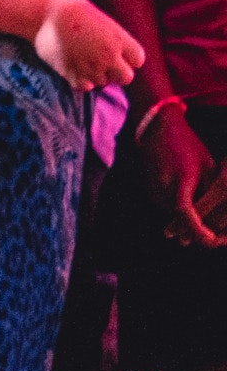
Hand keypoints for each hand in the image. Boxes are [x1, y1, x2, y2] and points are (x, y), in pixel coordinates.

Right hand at [31, 0, 142, 92]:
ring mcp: (92, 67)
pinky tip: (71, 65)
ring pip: (103, 82)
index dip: (126, 57)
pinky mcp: (73, 75)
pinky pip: (85, 87)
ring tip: (80, 57)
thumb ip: (115, 45)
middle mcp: (109, 56)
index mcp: (119, 40)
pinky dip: (79, 80)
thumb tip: (116, 65)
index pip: (137, 61)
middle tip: (101, 61)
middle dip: (116, 72)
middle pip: (126, 77)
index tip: (115, 50)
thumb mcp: (103, 24)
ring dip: (94, 74)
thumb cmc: (74, 14)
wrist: (46, 12)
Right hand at [143, 106, 222, 247]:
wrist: (157, 130)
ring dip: (191, 223)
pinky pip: (170, 209)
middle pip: (181, 220)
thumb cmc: (189, 147)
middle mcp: (163, 184)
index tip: (212, 240)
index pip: (185, 211)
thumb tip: (220, 221)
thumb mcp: (207, 166)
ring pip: (176, 217)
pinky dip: (182, 214)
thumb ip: (212, 193)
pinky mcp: (150, 192)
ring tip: (210, 218)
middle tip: (219, 240)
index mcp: (182, 176)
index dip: (196, 230)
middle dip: (199, 233)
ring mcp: (153, 188)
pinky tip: (193, 204)